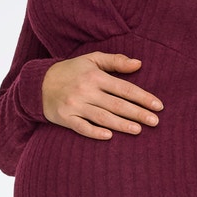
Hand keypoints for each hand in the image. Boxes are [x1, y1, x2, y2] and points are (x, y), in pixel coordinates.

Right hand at [41, 52, 162, 139]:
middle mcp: (86, 90)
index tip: (158, 106)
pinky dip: (95, 132)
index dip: (143, 97)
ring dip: (121, 124)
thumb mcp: (92, 59)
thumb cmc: (71, 71)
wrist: (39, 84)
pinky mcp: (65, 118)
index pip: (124, 88)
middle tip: (155, 122)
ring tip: (138, 130)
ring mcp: (75, 106)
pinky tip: (109, 136)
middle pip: (117, 104)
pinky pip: (82, 127)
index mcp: (95, 76)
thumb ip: (116, 61)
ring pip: (102, 117)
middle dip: (137, 113)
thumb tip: (139, 64)